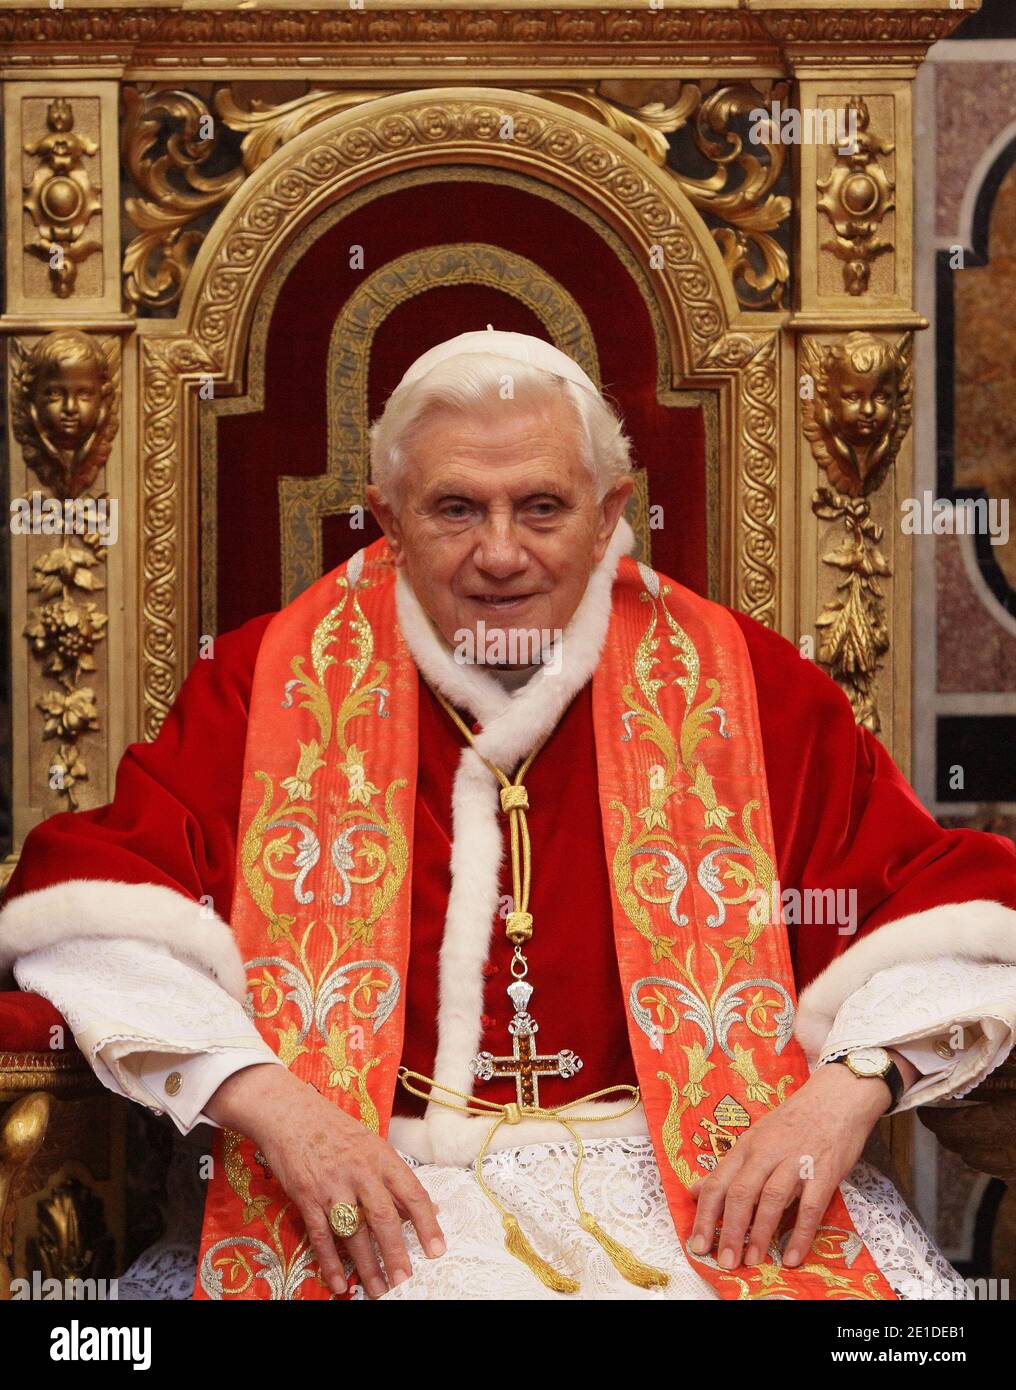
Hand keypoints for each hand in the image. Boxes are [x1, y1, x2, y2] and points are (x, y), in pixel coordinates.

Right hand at [204, 1063, 444, 1297]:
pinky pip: (322, 1236)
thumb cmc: (335, 1130)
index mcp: (382, 1158)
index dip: (427, 1224)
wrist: (290, 1113)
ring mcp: (332, 1185)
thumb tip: (429, 1207)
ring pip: (353, 1232)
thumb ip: (397, 1178)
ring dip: (367, 1265)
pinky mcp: (307, 1196)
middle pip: (384, 1218)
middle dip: (396, 1253)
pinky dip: (331, 1262)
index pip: (412, 1193)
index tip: (437, 1250)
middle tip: (405, 1280)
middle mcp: (360, 1172)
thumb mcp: (372, 1146)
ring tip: (378, 1290)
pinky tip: (339, 1283)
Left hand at [688, 1049, 915, 1270]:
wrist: (836, 1098)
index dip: (705, 1215)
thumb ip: (729, 1168)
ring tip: (752, 1260)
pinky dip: (801, 1234)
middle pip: (742, 1193)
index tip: (697, 1244)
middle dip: (730, 1230)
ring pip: (772, 1199)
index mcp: (747, 1146)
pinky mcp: (824, 1171)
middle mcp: (767, 1153)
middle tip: (725, 1262)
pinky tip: (792, 1256)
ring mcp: (796, 1161)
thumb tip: (695, 1190)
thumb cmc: (793, 1122)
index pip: (718, 1182)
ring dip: (760, 1233)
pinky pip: (811, 1207)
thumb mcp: (755, 1138)